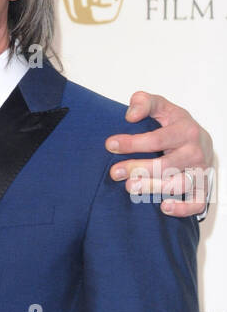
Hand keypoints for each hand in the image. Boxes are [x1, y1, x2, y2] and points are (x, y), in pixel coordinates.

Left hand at [108, 91, 212, 217]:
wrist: (202, 141)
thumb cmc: (176, 126)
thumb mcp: (162, 108)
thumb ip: (145, 102)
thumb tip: (130, 115)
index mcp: (185, 130)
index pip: (158, 138)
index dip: (133, 142)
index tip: (110, 144)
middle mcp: (195, 151)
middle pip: (167, 164)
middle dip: (138, 168)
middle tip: (114, 172)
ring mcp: (199, 171)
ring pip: (179, 184)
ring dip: (153, 187)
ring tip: (130, 187)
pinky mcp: (202, 189)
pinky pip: (197, 203)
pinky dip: (182, 208)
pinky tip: (163, 207)